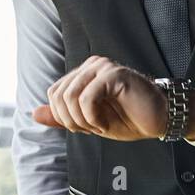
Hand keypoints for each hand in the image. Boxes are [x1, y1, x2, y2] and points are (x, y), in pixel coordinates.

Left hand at [33, 55, 183, 140]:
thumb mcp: (89, 122)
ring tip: (100, 126)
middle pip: (58, 95)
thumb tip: (33, 114)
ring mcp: (103, 67)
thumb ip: (63, 117)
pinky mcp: (114, 74)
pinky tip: (105, 124)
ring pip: (70, 96)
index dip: (64, 117)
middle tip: (92, 129)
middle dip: (71, 121)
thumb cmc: (130, 119)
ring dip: (82, 120)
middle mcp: (92, 65)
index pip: (54, 93)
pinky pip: (86, 98)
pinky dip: (92, 118)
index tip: (85, 127)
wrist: (160, 119)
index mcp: (84, 73)